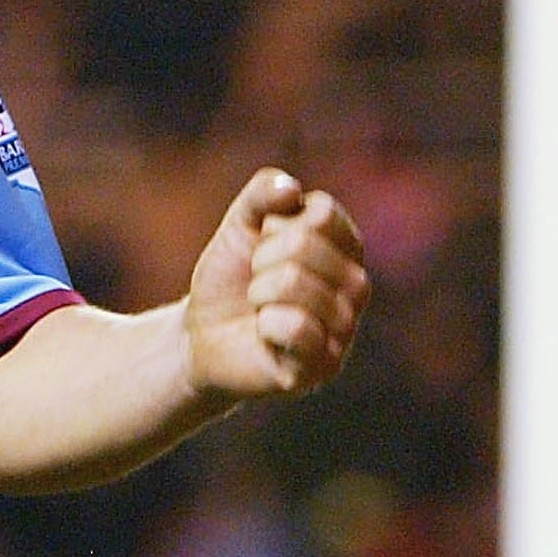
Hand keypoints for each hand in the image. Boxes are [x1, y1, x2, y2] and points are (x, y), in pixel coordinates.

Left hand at [184, 169, 368, 401]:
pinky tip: (266, 335)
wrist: (201, 336)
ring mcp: (344, 329)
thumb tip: (292, 189)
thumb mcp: (239, 225)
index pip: (322, 213)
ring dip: (260, 292)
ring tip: (259, 307)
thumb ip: (263, 193)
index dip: (275, 224)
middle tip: (256, 282)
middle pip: (305, 245)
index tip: (263, 246)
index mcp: (345, 248)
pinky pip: (300, 328)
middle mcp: (356, 287)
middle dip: (261, 259)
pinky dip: (268, 325)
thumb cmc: (230, 279)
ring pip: (297, 284)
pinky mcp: (325, 366)